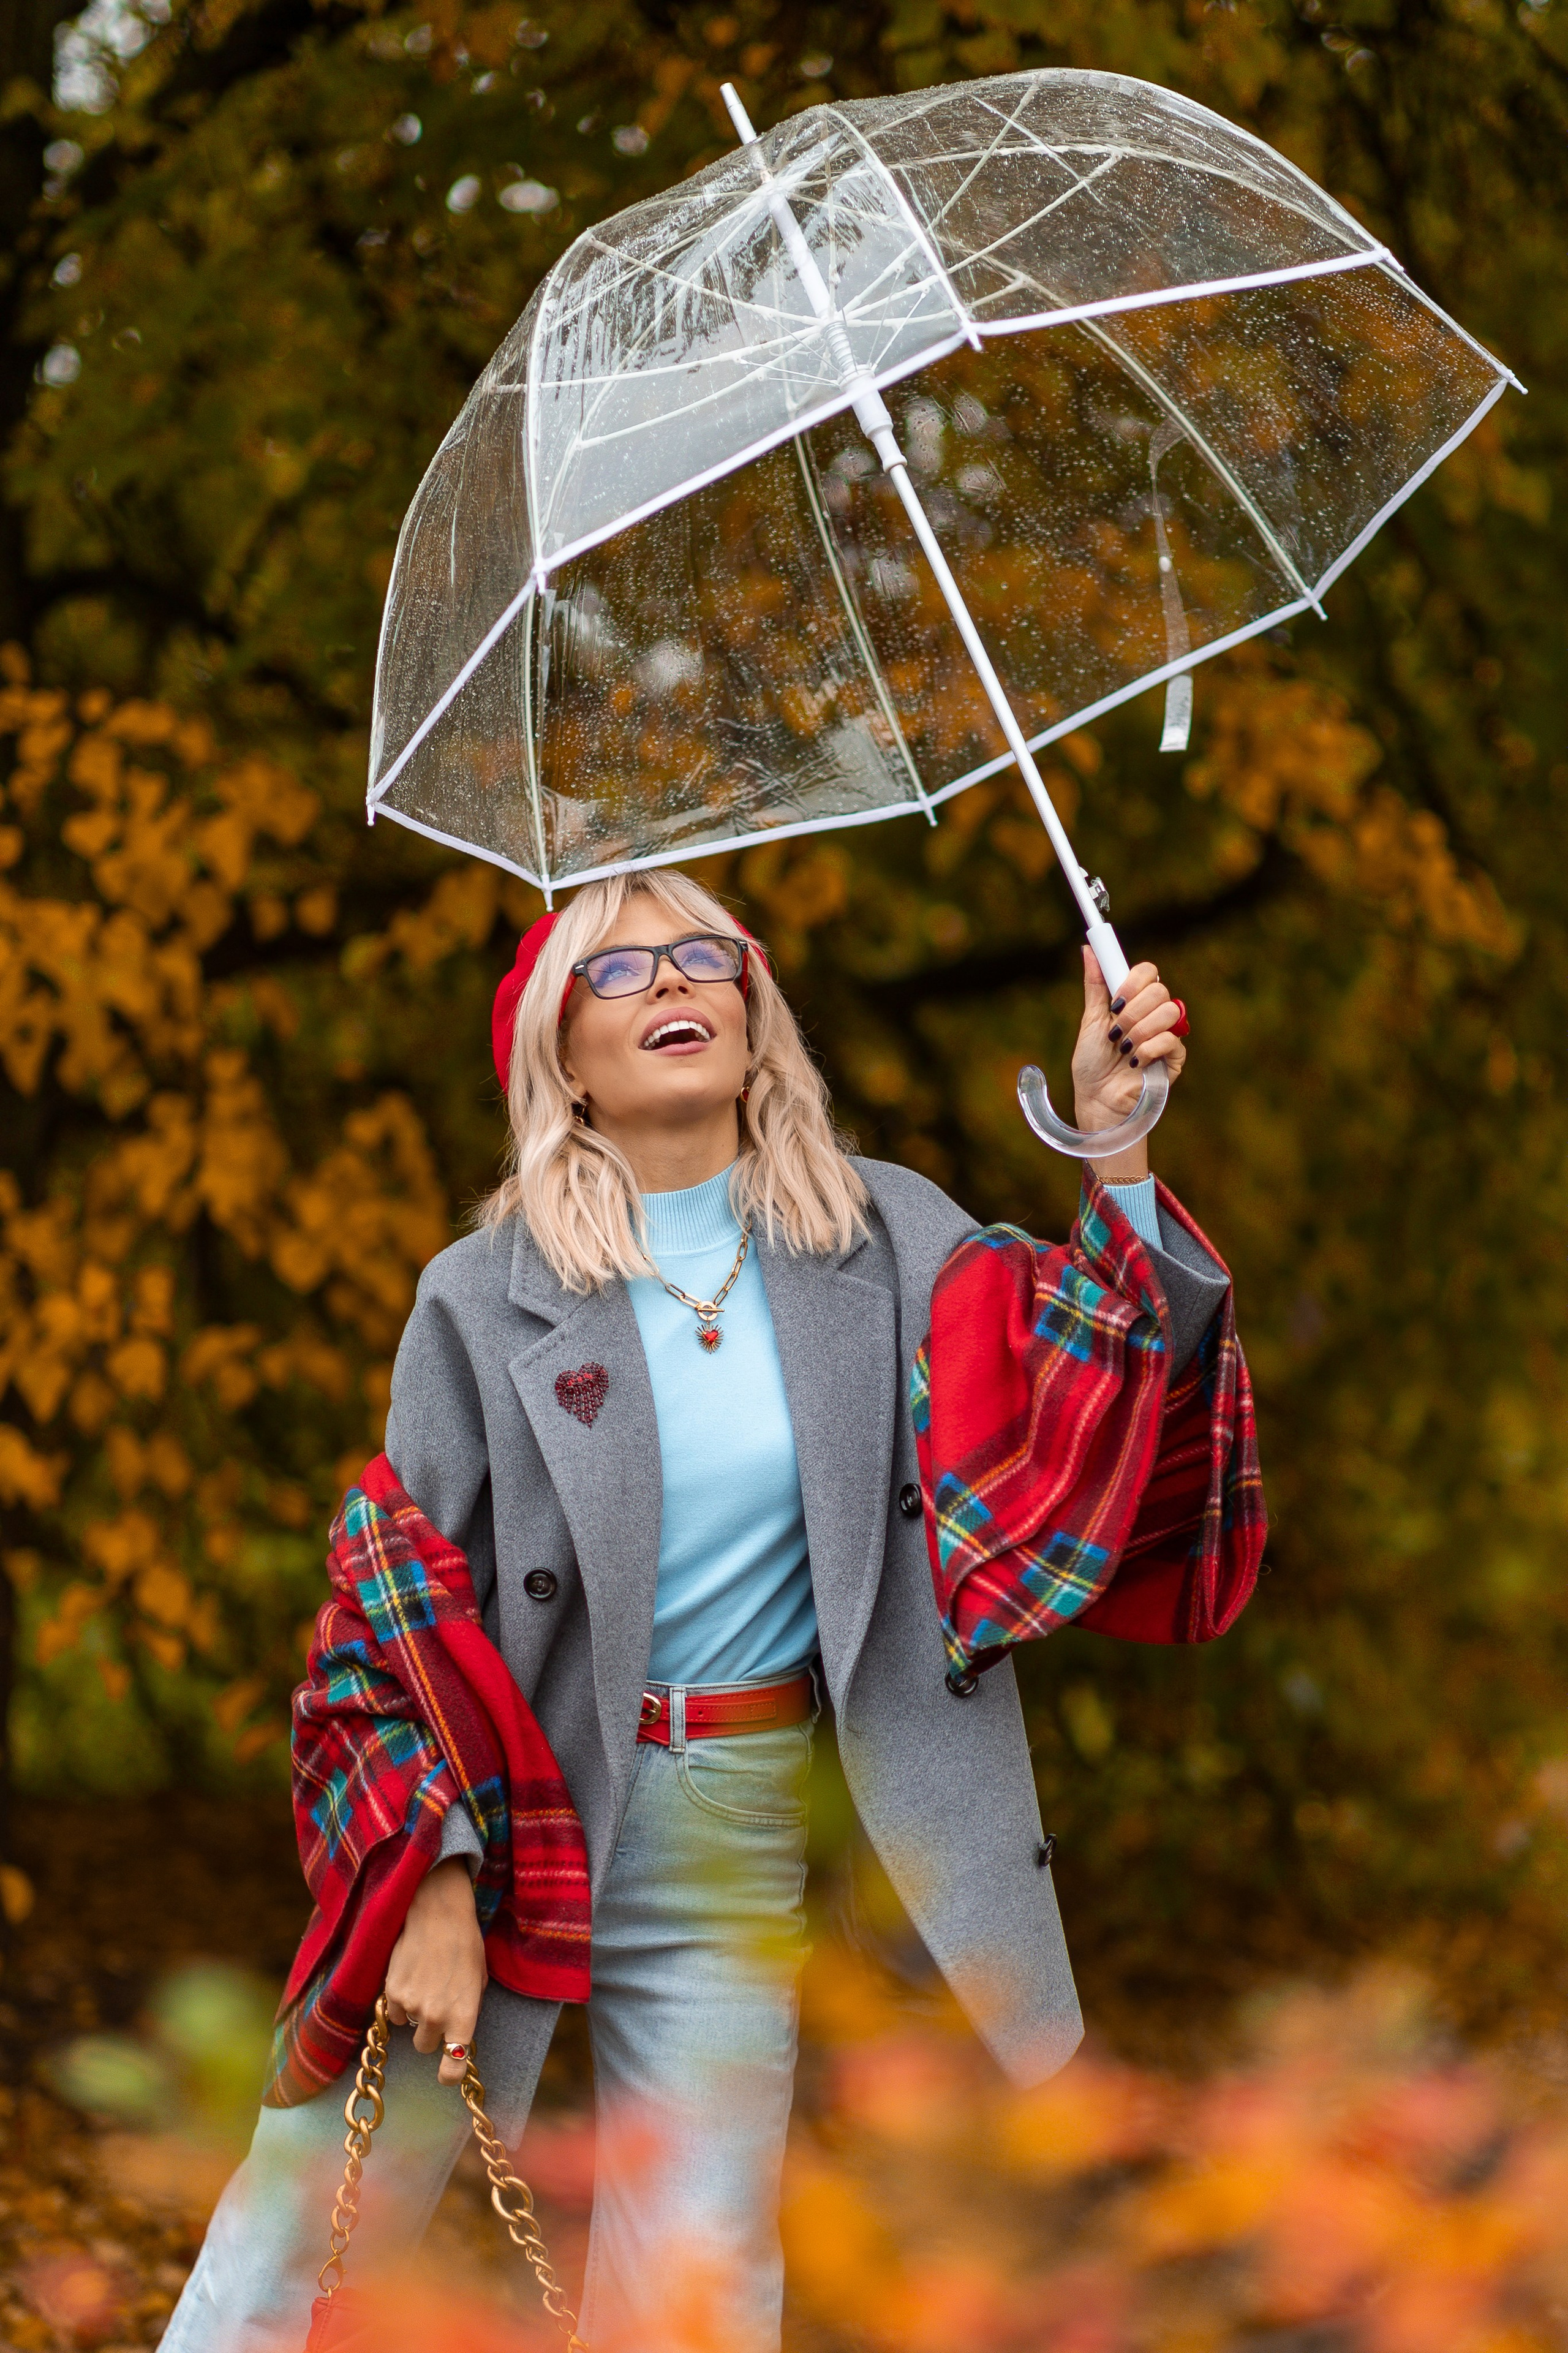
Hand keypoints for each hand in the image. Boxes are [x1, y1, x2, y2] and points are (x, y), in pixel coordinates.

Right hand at [384, 1857, 487, 2085]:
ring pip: (408, 2028)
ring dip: (414, 2014)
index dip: (449, 2074)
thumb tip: (457, 2029)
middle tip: (435, 2007)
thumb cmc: (465, 1945)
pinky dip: (399, 2001)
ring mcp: (411, 2006)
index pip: (453, 2065)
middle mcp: (436, 2016)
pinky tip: (410, 1976)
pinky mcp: (392, 1992)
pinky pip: (393, 2012)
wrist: (438, 1914)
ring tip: (424, 1983)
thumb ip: (468, 2009)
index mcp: (464, 2015)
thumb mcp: (478, 1980)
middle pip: (426, 2047)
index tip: (446, 2075)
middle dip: (430, 2033)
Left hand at [1070, 948, 1187, 1184]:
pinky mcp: (1174, 1059)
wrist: (1097, 1100)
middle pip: (1160, 990)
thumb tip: (1087, 949)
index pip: (1149, 972)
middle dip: (1133, 1011)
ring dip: (1140, 1031)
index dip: (1135, 979)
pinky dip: (1150, 1048)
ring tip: (1124, 1049)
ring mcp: (1166, 1035)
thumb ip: (1095, 986)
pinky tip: (1136, 1061)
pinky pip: (1173, 1040)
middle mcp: (1153, 1015)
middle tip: (1117, 1031)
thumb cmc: (1093, 1064)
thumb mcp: (1091, 1021)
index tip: (1117, 998)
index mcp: (1135, 1002)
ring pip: (1169, 1011)